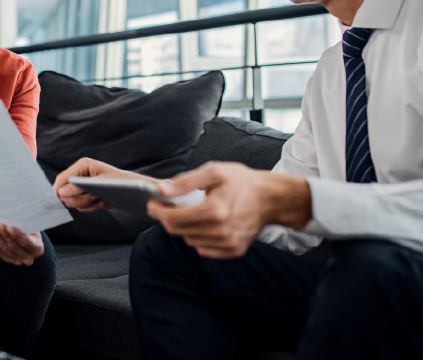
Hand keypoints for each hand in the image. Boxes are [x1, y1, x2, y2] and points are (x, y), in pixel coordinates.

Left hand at [0, 225, 43, 265]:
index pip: (26, 242)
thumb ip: (25, 226)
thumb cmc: (31, 231)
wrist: (29, 240)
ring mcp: (19, 261)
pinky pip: (1, 252)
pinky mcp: (10, 260)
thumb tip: (12, 218)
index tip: (9, 227)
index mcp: (37, 248)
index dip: (17, 235)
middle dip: (5, 235)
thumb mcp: (32, 227)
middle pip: (14, 247)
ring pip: (6, 250)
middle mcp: (29, 258)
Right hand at [53, 157, 150, 211]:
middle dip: (78, 198)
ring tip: (98, 198)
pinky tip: (100, 202)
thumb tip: (62, 192)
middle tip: (92, 197)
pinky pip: (80, 206)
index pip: (62, 178)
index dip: (60, 190)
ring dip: (86, 203)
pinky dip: (90, 207)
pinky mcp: (86, 196)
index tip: (64, 199)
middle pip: (64, 192)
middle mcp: (80, 175)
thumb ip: (79, 187)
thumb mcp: (100, 184)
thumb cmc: (121, 183)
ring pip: (72, 201)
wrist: (134, 194)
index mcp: (82, 166)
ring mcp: (82, 187)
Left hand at [147, 162, 311, 258]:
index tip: (151, 203)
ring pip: (189, 240)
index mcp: (214, 211)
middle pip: (178, 231)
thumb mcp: (214, 172)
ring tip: (189, 211)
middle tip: (165, 205)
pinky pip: (203, 249)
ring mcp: (227, 244)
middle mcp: (220, 232)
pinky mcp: (233, 251)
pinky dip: (198, 237)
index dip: (157, 211)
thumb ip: (185, 182)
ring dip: (183, 227)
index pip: (173, 218)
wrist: (271, 199)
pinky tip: (204, 223)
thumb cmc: (242, 182)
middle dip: (167, 218)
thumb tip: (162, 190)